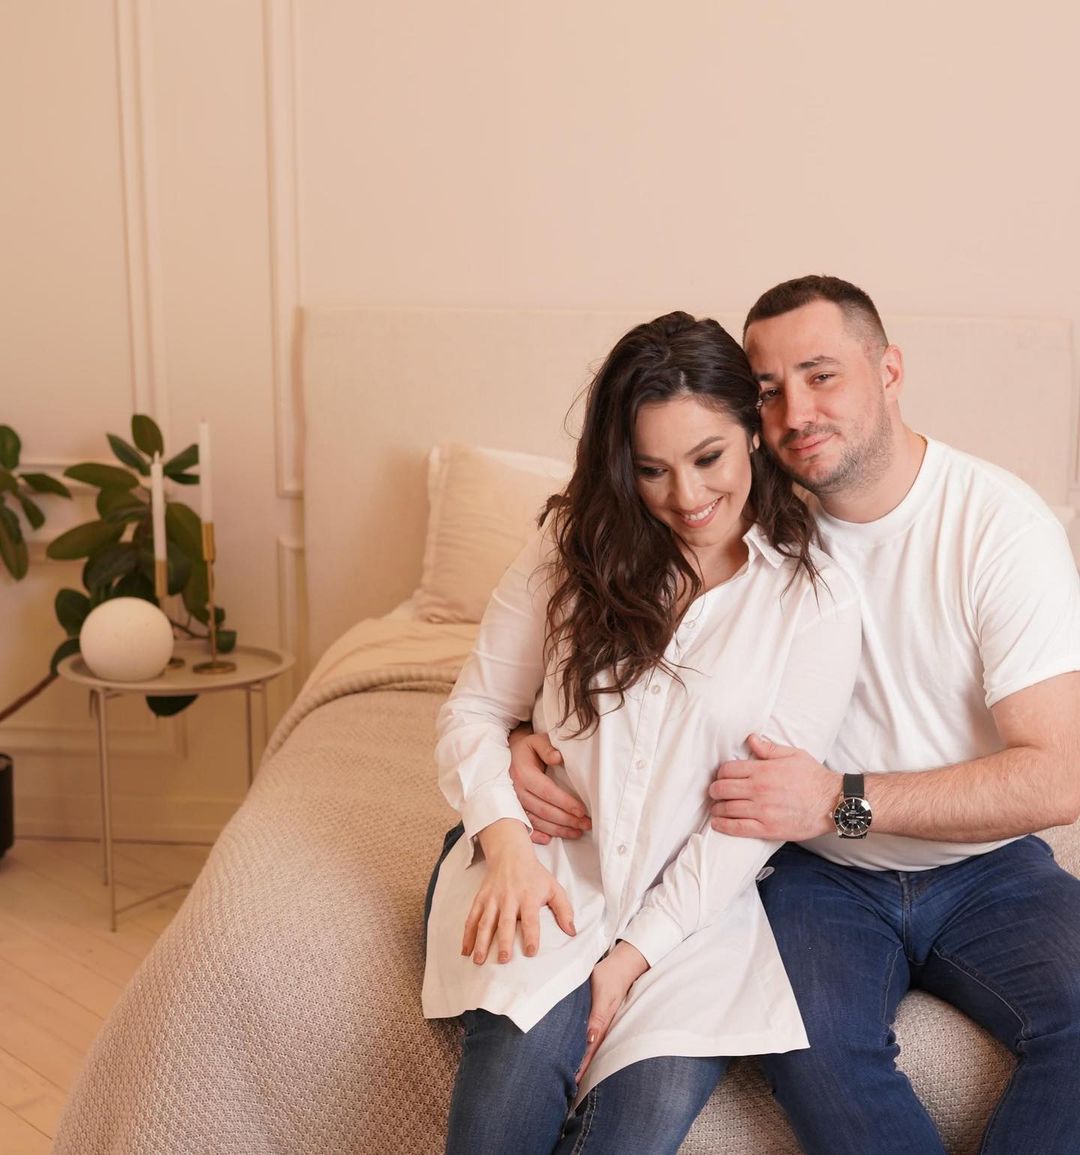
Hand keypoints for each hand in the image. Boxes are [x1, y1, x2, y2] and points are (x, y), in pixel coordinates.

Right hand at [463, 819, 575, 964]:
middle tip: (503, 960)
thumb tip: (572, 932)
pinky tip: (465, 950)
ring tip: (479, 961)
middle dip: (503, 941)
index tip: (531, 952)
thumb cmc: (534, 875)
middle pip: (505, 922)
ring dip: (481, 942)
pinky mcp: (480, 898)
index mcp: (528, 897)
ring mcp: (492, 898)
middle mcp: (509, 898)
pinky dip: (467, 934)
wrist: (510, 853)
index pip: (531, 919)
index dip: (532, 935)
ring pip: (485, 922)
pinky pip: (472, 917)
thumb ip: (564, 910)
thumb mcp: (553, 887)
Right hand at [508, 726, 590, 843]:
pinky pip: (525, 825)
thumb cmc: (527, 748)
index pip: (547, 791)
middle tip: (586, 824)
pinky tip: (549, 840)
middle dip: (567, 819)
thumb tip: (558, 758)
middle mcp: (517, 790)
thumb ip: (547, 747)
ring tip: (577, 832)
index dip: (565, 802)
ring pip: (537, 821)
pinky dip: (536, 835)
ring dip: (557, 829)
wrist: (508, 754)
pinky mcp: (512, 809)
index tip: (582, 811)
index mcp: (524, 773)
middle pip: (544, 810)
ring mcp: (514, 802)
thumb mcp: (536, 740)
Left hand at [575, 942, 649, 1081]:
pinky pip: (592, 1038)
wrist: (622, 966)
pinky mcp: (600, 1019)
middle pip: (591, 1054)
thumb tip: (590, 1038)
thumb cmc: (608, 977)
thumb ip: (596, 1015)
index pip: (590, 1051)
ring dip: (582, 1062)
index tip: (573, 1081)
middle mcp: (603, 1027)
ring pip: (591, 1048)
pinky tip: (577, 1056)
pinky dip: (585, 1049)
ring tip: (570, 1079)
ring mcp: (602, 1023)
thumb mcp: (602, 994)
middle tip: (569, 1089)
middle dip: (581, 1070)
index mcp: (602, 1023)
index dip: (582, 1066)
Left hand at [708, 733, 838, 840]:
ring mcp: (762, 810)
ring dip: (717, 808)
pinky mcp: (767, 828)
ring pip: (726, 808)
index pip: (727, 770)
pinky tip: (717, 823)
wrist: (832, 802)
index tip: (721, 777)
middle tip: (715, 792)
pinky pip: (738, 828)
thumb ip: (769, 748)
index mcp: (763, 770)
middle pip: (722, 789)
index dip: (720, 773)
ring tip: (716, 808)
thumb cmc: (814, 777)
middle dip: (714, 790)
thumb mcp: (793, 755)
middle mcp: (759, 790)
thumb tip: (750, 738)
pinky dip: (723, 825)